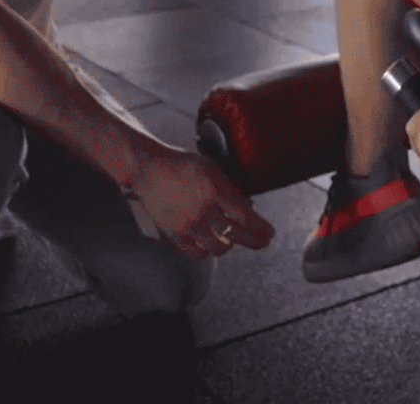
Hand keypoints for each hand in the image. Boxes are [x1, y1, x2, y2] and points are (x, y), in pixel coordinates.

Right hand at [128, 146, 275, 259]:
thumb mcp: (212, 167)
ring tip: (233, 240)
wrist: (149, 169)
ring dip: (230, 244)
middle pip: (237, 236)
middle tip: (263, 242)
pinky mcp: (175, 234)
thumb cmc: (181, 164)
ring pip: (219, 248)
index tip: (270, 233)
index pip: (247, 218)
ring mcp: (188, 224)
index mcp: (215, 190)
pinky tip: (210, 245)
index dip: (262, 229)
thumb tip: (249, 204)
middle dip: (255, 241)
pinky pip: (197, 254)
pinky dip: (206, 252)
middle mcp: (203, 210)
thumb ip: (232, 186)